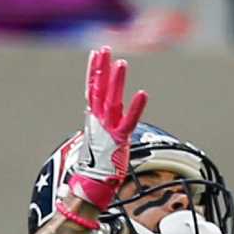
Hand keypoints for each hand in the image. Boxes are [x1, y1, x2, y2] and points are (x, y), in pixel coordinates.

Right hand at [63, 45, 148, 216]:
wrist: (92, 185)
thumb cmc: (96, 163)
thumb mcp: (97, 137)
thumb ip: (101, 122)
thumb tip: (101, 114)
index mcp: (93, 118)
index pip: (92, 89)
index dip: (94, 70)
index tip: (96, 53)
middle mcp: (98, 121)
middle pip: (99, 89)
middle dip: (102, 68)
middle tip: (106, 48)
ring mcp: (108, 129)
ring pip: (112, 100)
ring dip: (117, 81)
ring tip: (121, 63)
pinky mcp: (119, 139)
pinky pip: (128, 121)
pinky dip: (135, 108)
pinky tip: (142, 94)